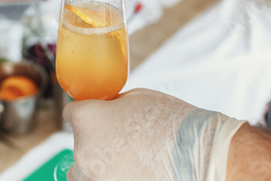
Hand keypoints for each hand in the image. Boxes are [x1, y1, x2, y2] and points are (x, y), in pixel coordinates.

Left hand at [63, 88, 196, 179]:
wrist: (200, 157)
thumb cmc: (172, 123)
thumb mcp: (137, 98)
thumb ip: (111, 105)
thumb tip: (104, 111)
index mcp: (86, 120)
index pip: (70, 113)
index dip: (85, 113)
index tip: (96, 117)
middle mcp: (82, 152)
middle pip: (77, 147)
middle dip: (95, 143)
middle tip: (122, 142)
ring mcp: (94, 180)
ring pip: (83, 174)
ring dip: (97, 169)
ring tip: (127, 163)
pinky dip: (111, 179)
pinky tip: (134, 173)